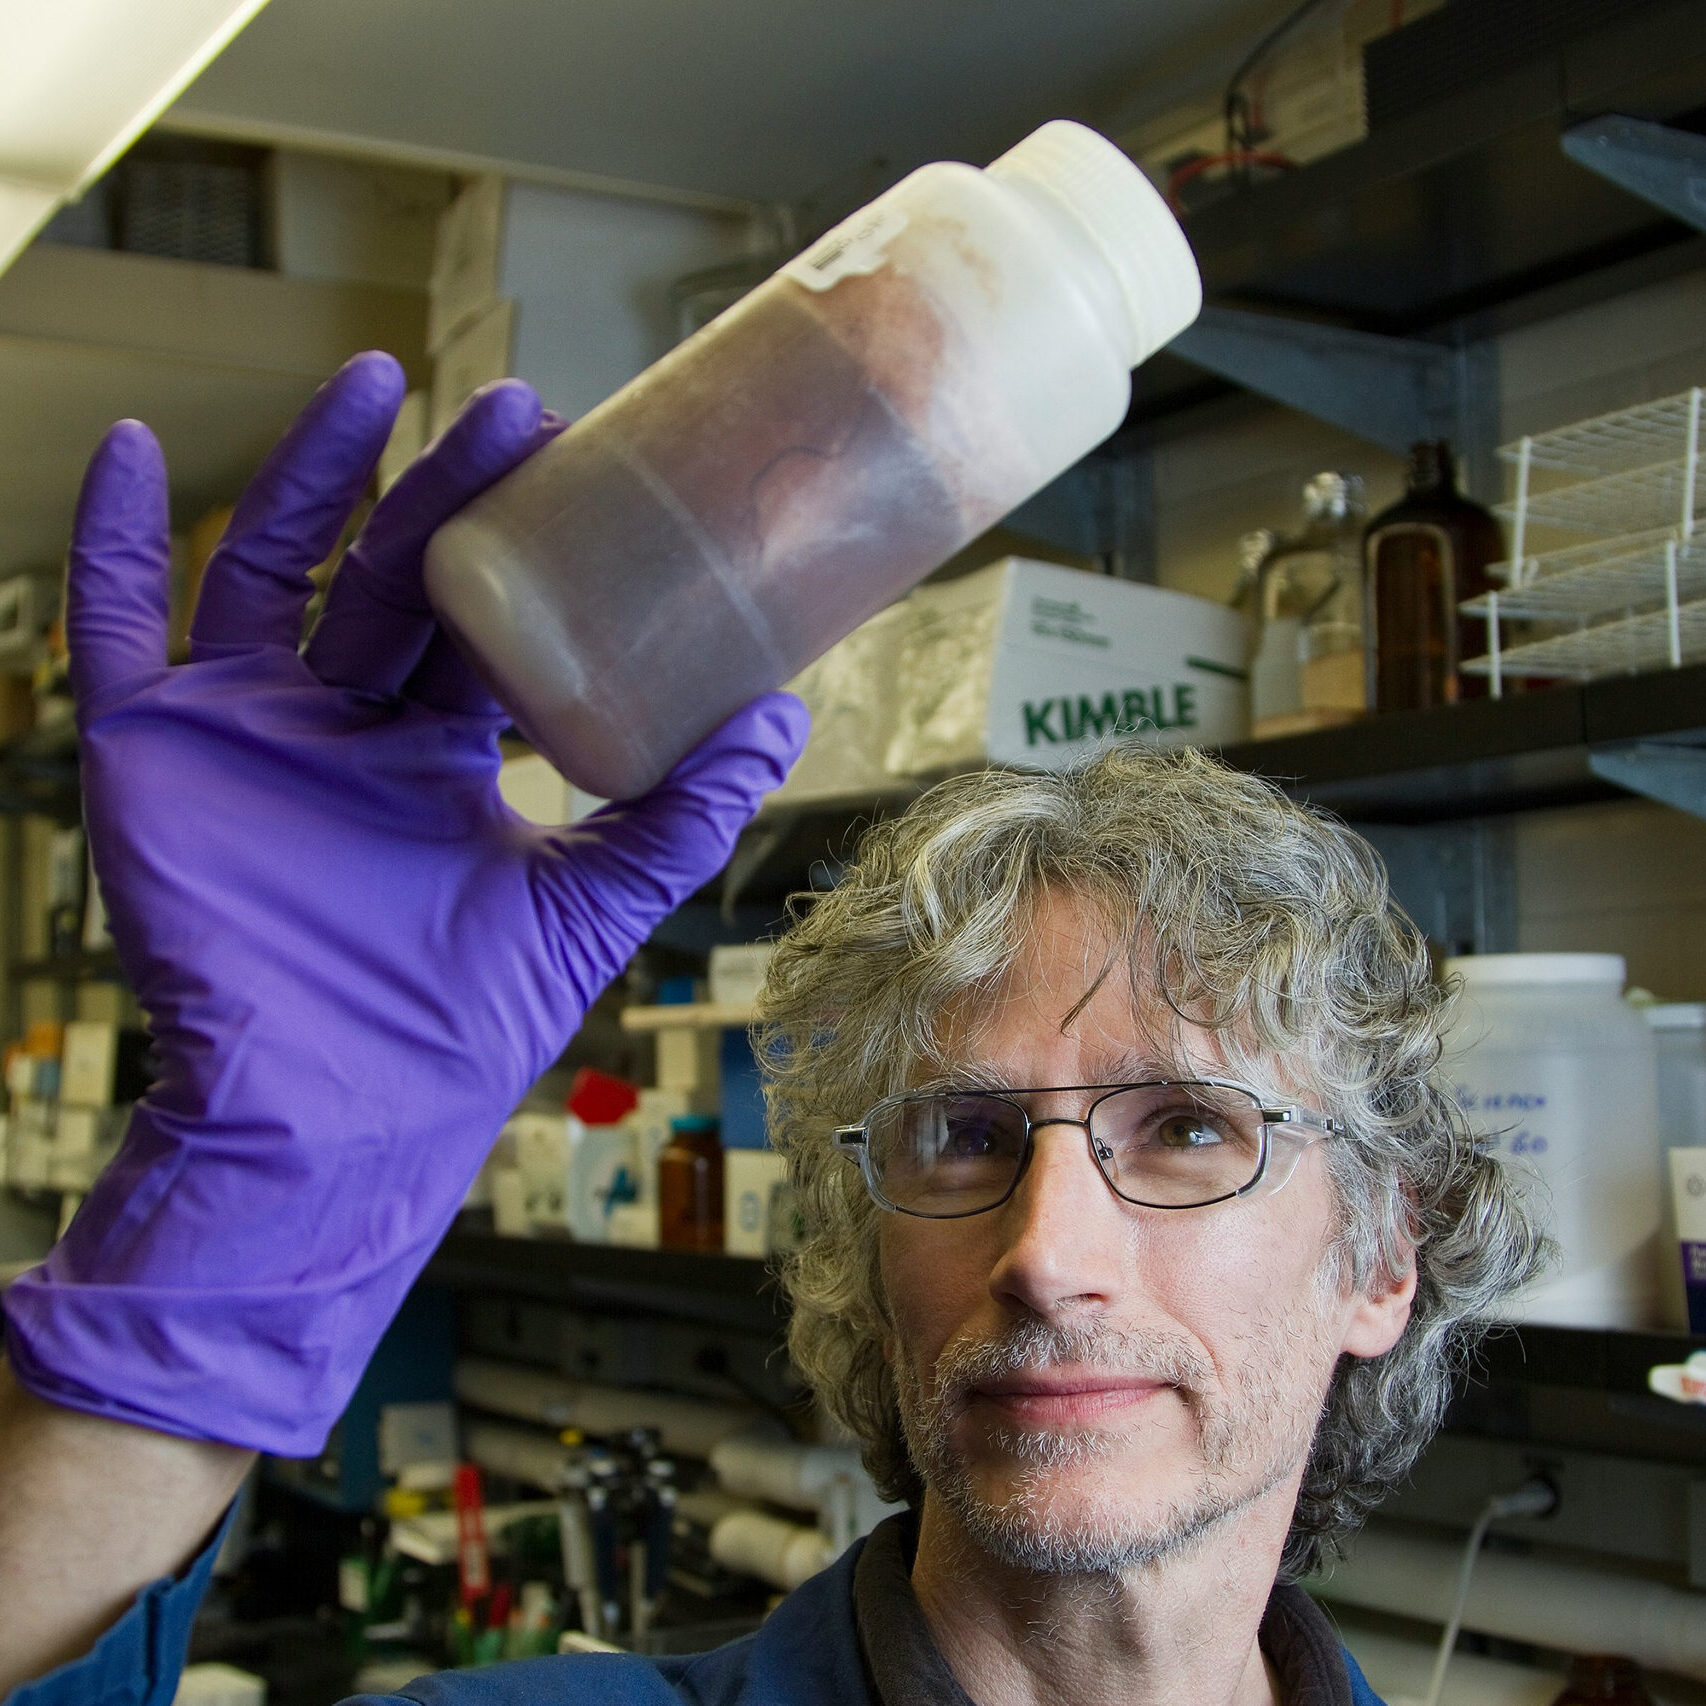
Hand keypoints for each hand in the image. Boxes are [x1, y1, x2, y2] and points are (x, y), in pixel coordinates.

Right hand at [2, 353, 806, 1453]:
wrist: (341, 1122)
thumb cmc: (459, 1031)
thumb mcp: (593, 901)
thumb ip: (685, 812)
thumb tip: (787, 713)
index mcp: (435, 755)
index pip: (475, 623)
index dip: (516, 545)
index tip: (570, 459)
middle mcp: (342, 731)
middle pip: (386, 578)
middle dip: (442, 493)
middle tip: (510, 407)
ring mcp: (246, 733)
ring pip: (268, 571)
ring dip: (307, 473)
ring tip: (368, 381)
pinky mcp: (152, 756)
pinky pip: (111, 631)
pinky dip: (109, 543)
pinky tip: (128, 452)